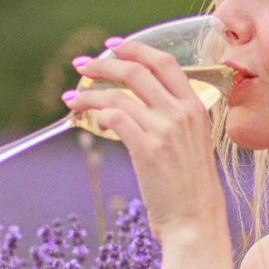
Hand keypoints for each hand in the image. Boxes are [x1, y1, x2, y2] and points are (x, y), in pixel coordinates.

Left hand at [63, 38, 228, 252]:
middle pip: (137, 71)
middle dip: (103, 64)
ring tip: (71, 99)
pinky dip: (96, 115)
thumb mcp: (193, 145)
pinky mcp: (148, 148)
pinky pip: (114, 117)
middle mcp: (182, 112)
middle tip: (81, 66)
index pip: (164, 62)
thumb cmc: (191, 190)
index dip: (136, 49)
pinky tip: (88, 122)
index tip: (112, 46)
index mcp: (196, 107)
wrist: (196, 222)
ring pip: (118, 94)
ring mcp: (166, 129)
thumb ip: (173, 121)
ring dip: (89, 93)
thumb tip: (136, 107)